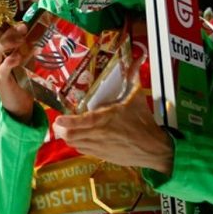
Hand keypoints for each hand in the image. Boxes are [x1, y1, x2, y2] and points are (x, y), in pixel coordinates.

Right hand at [0, 23, 33, 123]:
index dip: (0, 26)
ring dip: (8, 42)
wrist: (18, 104)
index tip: (20, 25)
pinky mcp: (2, 81)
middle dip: (4, 31)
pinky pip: (3, 68)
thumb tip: (27, 28)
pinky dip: (11, 60)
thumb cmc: (19, 79)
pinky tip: (19, 57)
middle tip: (21, 30)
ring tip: (22, 40)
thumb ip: (21, 45)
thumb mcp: (19, 59)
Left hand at [52, 60, 173, 175]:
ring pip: (74, 144)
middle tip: (58, 121)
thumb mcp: (136, 97)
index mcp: (106, 118)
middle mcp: (99, 134)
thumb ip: (133, 76)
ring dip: (68, 136)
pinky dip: (77, 143)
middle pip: (70, 135)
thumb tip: (138, 58)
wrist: (154, 148)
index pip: (82, 121)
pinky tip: (79, 137)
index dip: (67, 121)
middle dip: (61, 129)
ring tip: (65, 128)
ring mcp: (99, 146)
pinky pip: (83, 150)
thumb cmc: (144, 122)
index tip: (58, 118)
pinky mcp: (102, 155)